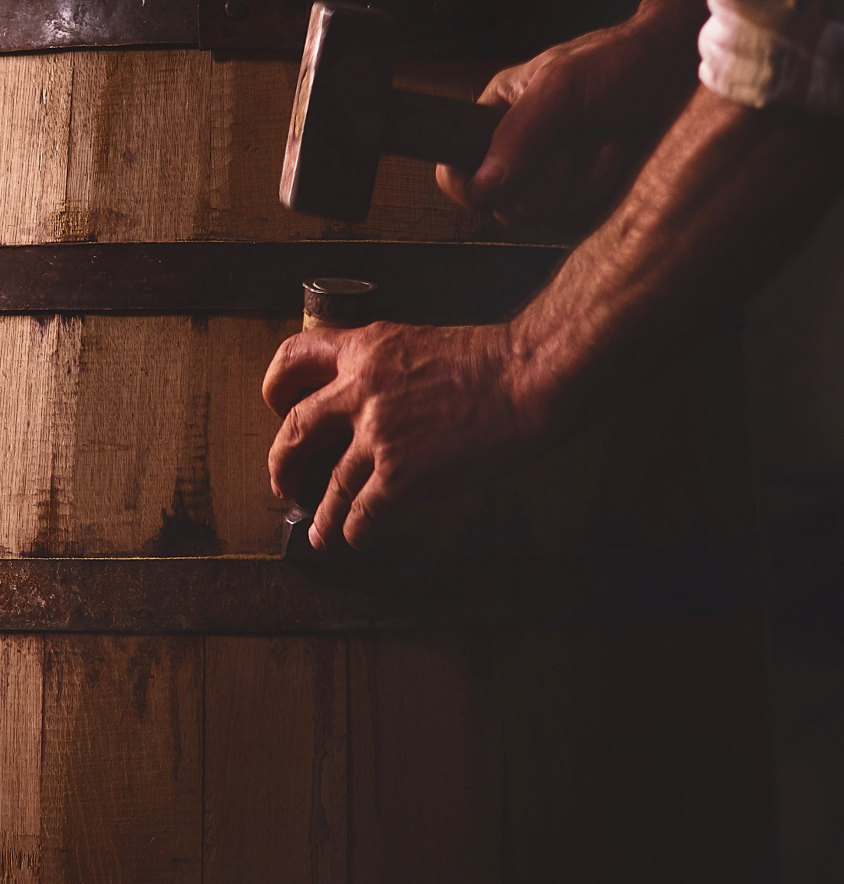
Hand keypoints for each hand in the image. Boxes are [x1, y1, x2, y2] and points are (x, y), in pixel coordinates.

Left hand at [262, 320, 543, 550]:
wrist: (526, 378)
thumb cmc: (492, 361)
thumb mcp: (422, 345)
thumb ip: (388, 370)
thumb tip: (375, 404)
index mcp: (366, 349)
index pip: (295, 357)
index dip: (277, 386)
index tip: (280, 407)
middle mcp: (361, 389)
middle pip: (294, 429)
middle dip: (282, 462)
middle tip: (284, 480)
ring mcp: (378, 434)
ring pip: (330, 484)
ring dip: (322, 515)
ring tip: (320, 531)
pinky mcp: (401, 474)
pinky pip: (362, 512)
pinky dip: (355, 530)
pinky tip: (358, 537)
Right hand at [436, 15, 694, 233]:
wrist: (677, 70)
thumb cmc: (617, 62)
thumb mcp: (561, 86)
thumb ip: (519, 134)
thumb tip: (484, 187)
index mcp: (496, 120)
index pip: (456, 174)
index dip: (469, 187)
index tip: (496, 183)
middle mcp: (518, 154)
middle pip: (503, 208)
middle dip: (544, 182)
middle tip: (570, 147)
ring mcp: (552, 180)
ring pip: (542, 219)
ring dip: (580, 182)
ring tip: (603, 142)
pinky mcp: (586, 198)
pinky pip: (577, 222)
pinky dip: (600, 190)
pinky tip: (616, 155)